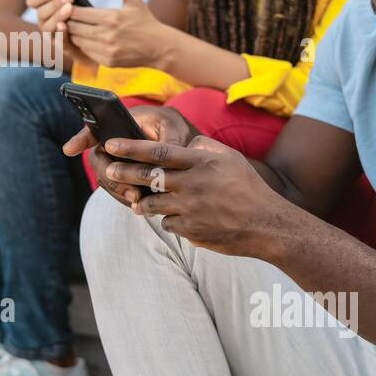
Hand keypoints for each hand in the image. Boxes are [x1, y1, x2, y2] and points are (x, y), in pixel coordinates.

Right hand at [25, 0, 90, 67]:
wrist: (97, 40)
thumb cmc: (84, 15)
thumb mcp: (76, 1)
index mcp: (43, 8)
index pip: (32, 0)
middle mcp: (43, 22)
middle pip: (41, 12)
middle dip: (55, 3)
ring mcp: (51, 36)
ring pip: (46, 27)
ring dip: (57, 15)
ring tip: (69, 7)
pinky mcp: (61, 48)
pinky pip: (57, 41)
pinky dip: (60, 32)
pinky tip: (64, 25)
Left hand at [60, 0, 168, 67]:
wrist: (159, 47)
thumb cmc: (145, 20)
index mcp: (111, 17)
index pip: (78, 13)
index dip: (69, 9)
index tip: (69, 5)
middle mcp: (107, 35)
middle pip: (74, 27)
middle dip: (68, 21)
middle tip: (67, 16)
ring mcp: (106, 50)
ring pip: (77, 40)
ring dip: (73, 33)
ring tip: (76, 26)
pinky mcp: (106, 61)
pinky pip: (85, 52)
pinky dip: (83, 44)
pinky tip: (86, 38)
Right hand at [63, 104, 200, 204]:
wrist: (180, 142)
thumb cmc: (173, 127)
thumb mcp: (174, 128)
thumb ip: (168, 143)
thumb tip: (164, 165)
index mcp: (121, 123)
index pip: (94, 129)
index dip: (80, 139)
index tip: (69, 150)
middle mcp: (113, 142)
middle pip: (99, 160)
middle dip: (110, 178)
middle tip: (130, 192)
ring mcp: (116, 161)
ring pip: (106, 179)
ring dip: (119, 192)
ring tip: (138, 201)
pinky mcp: (123, 177)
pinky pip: (117, 189)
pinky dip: (126, 198)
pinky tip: (141, 206)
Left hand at [98, 134, 285, 258]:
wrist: (267, 225)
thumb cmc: (248, 188)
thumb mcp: (230, 158)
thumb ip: (203, 147)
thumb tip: (182, 144)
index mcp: (201, 163)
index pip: (158, 151)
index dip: (131, 147)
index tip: (111, 144)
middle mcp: (193, 184)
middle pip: (148, 177)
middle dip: (123, 173)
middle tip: (108, 170)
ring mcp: (190, 209)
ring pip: (152, 204)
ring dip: (144, 202)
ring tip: (140, 201)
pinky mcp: (191, 230)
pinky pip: (168, 224)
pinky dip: (170, 220)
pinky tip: (181, 218)